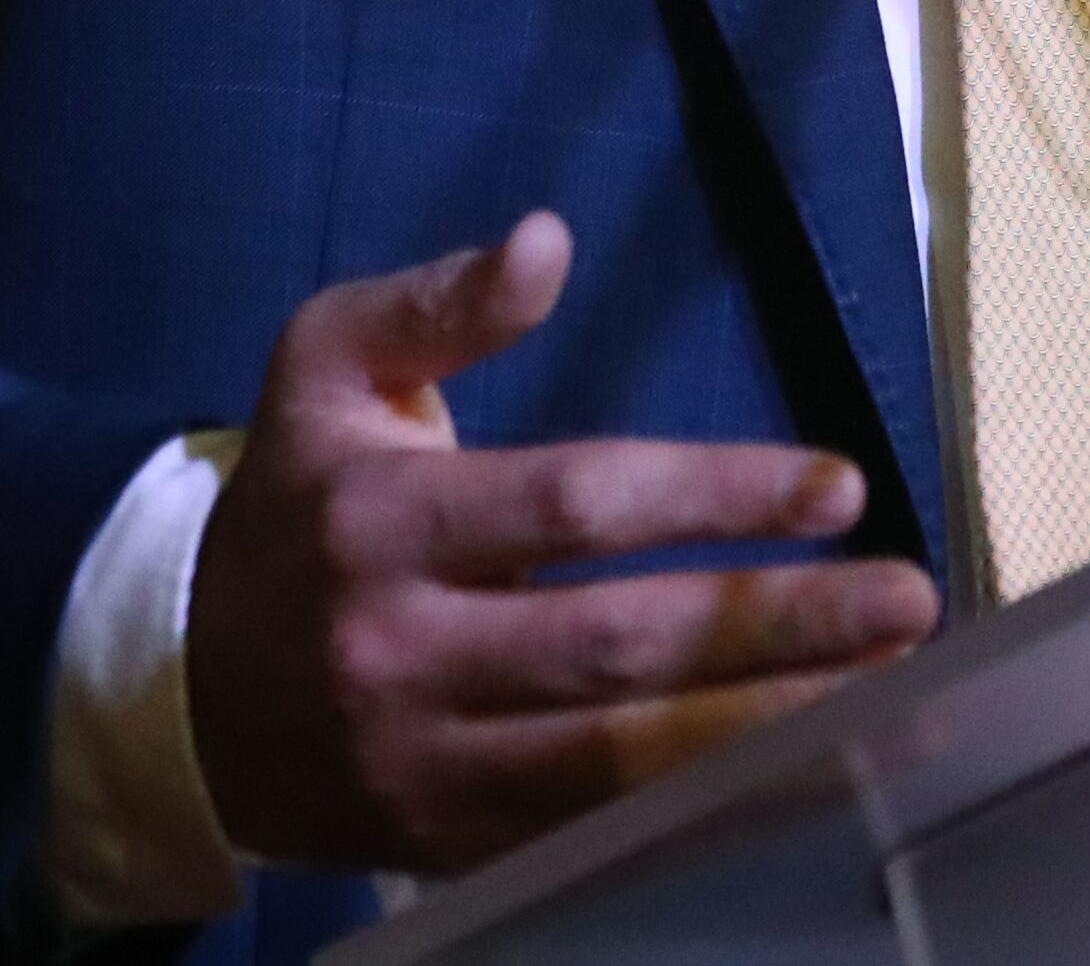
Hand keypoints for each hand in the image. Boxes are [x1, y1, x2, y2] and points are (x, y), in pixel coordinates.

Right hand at [186, 211, 941, 875]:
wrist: (184, 691)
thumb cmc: (294, 498)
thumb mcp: (330, 362)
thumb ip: (440, 301)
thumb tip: (547, 241)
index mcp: (380, 519)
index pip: (576, 504)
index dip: (713, 494)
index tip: (836, 485)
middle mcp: (401, 649)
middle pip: (616, 644)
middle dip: (776, 623)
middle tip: (905, 599)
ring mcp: (423, 766)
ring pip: (621, 762)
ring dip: (770, 728)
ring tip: (895, 692)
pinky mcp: (446, 848)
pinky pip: (595, 839)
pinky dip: (707, 815)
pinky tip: (805, 777)